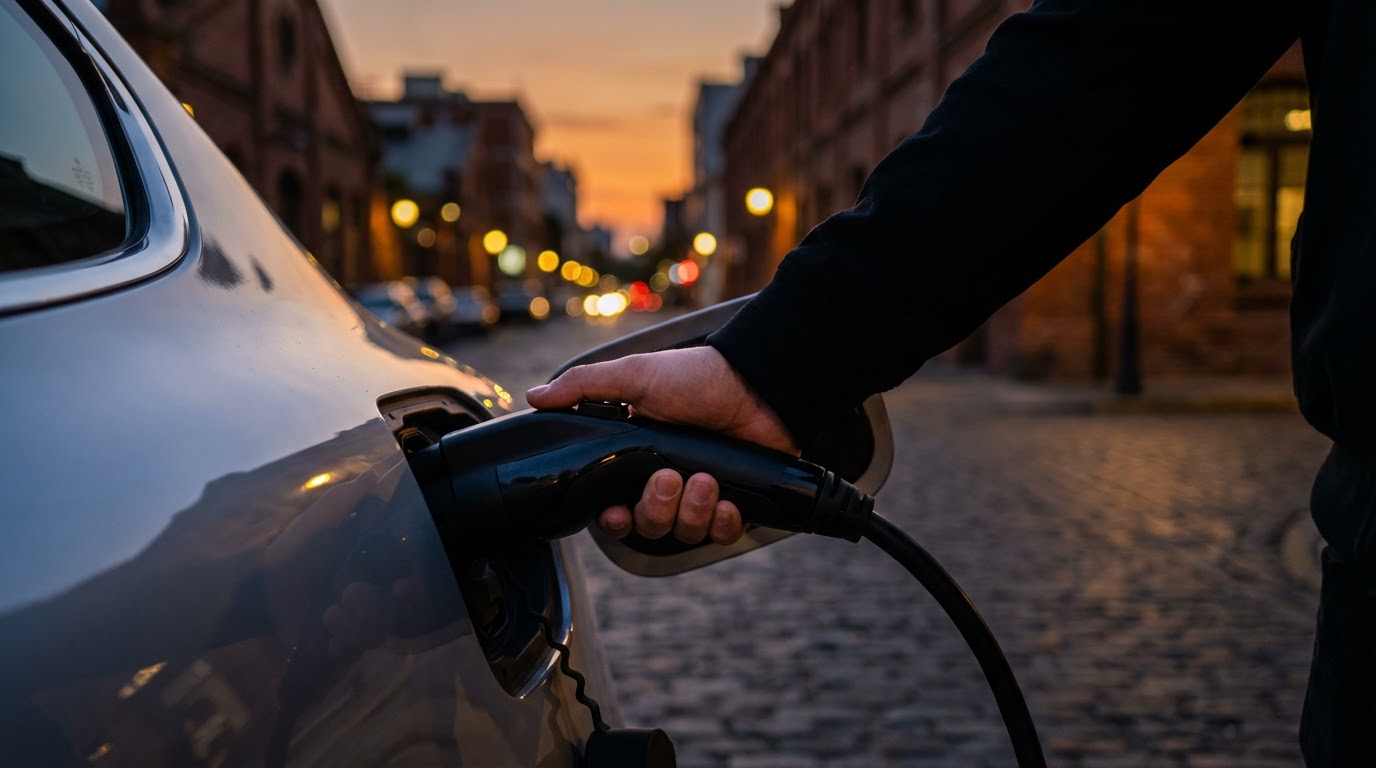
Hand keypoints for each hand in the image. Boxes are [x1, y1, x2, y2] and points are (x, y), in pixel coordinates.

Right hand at [526, 346, 796, 544]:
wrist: (757, 381)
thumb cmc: (695, 377)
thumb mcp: (634, 375)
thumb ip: (583, 387)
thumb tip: (532, 396)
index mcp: (636, 460)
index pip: (613, 508)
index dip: (612, 520)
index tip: (616, 513)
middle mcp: (666, 482)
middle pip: (648, 525)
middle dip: (656, 507)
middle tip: (669, 477)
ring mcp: (702, 494)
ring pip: (684, 532)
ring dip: (692, 510)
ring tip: (705, 478)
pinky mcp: (737, 501)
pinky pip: (722, 533)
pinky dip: (723, 523)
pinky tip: (727, 501)